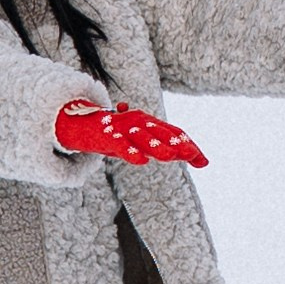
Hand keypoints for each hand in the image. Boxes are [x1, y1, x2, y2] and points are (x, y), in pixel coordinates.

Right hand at [54, 101, 207, 168]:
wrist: (81, 122)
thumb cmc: (117, 134)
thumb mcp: (142, 141)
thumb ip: (166, 147)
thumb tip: (197, 159)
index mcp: (149, 122)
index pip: (174, 131)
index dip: (189, 144)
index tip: (202, 161)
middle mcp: (139, 122)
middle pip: (162, 132)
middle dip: (178, 144)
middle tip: (193, 155)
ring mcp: (123, 128)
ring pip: (143, 137)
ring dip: (157, 146)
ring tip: (170, 157)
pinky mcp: (107, 137)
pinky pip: (120, 145)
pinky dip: (131, 152)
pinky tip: (141, 161)